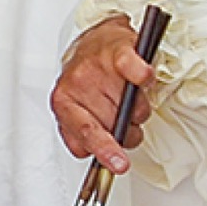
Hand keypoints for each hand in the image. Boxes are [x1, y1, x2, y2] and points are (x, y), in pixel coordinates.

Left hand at [50, 16, 153, 173]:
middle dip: (127, 130)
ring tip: (130, 98)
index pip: (85, 132)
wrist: (95, 41)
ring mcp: (96, 65)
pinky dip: (142, 77)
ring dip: (139, 109)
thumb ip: (85, 137)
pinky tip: (143, 77)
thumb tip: (108, 158)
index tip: (119, 163)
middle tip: (124, 119)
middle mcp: (76, 83)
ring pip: (133, 106)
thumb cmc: (87, 81)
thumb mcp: (77, 112)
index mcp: (63, 103)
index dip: (105, 149)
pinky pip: (134, 69)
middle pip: (115, 123)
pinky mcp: (118, 49)